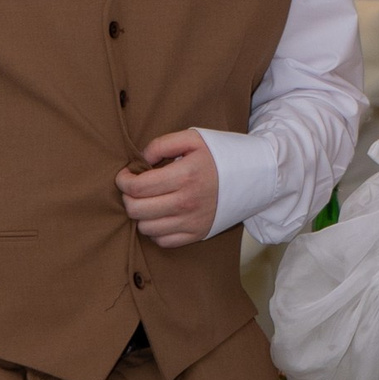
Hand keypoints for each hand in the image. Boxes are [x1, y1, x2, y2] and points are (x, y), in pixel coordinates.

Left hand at [118, 130, 220, 248]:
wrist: (255, 176)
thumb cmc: (221, 155)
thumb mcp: (194, 138)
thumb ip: (162, 144)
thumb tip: (141, 160)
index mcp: (185, 176)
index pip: (138, 187)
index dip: (123, 181)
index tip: (124, 175)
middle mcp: (187, 203)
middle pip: (137, 210)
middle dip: (127, 197)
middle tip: (133, 188)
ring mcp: (192, 222)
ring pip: (146, 228)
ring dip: (141, 214)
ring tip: (148, 201)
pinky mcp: (198, 234)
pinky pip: (163, 241)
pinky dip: (155, 230)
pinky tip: (161, 215)